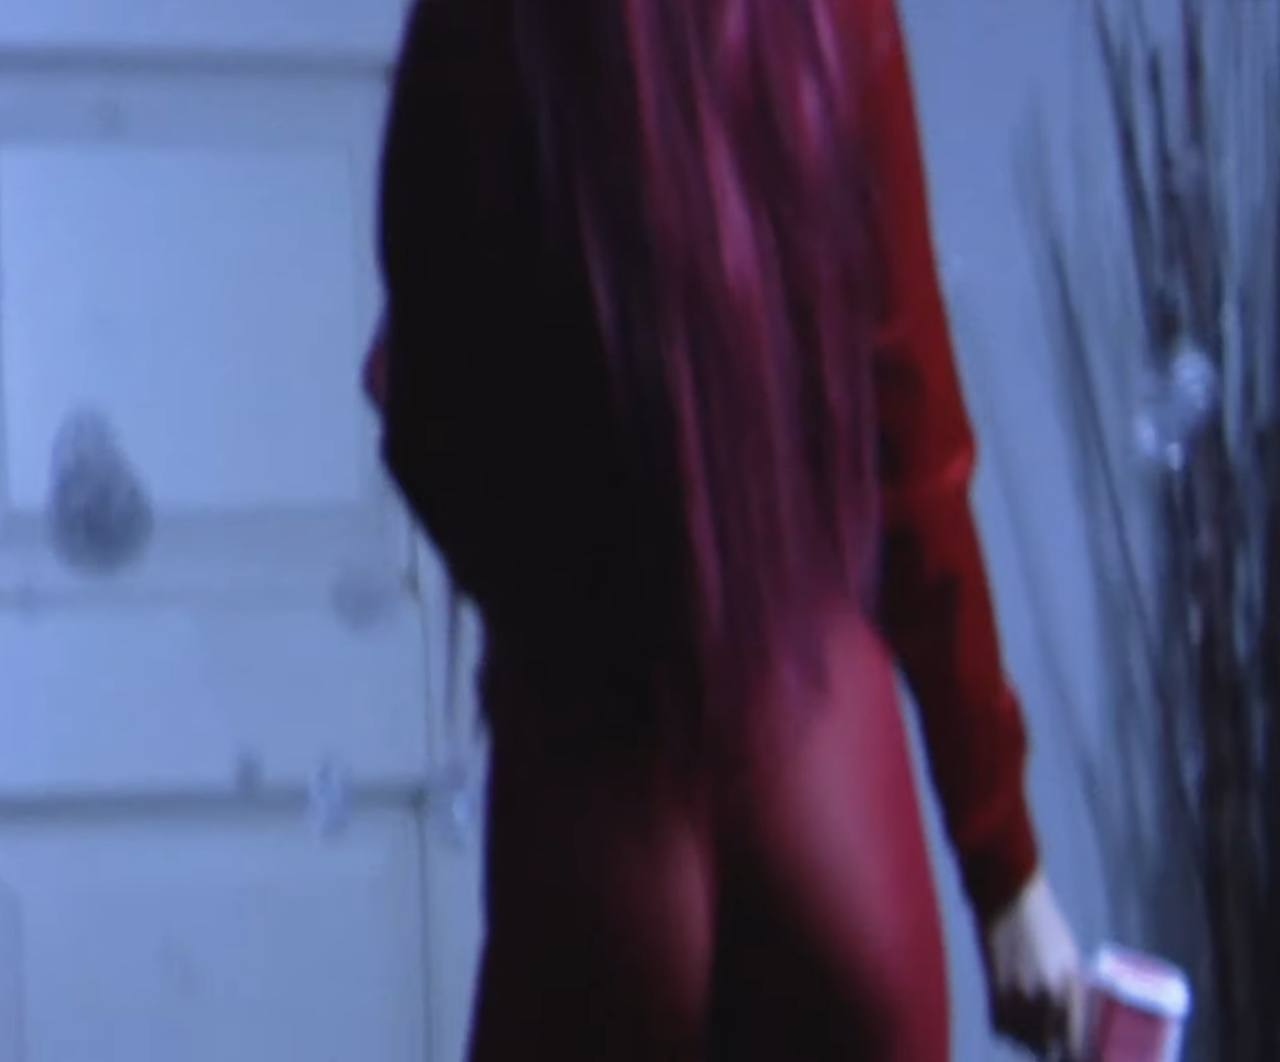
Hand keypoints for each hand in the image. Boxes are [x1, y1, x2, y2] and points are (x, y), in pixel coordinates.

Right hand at [983, 872, 1084, 1058]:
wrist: (1008, 895)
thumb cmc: (1045, 923)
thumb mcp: (1070, 958)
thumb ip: (1074, 993)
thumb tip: (1078, 1025)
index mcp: (1068, 988)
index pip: (1076, 1044)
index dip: (1077, 1056)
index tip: (1077, 1056)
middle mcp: (1042, 997)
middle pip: (1045, 1049)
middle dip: (1051, 1050)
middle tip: (1054, 1045)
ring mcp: (1014, 995)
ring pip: (1020, 1041)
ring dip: (1027, 1041)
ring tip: (1033, 1030)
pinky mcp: (992, 988)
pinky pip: (999, 1027)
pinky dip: (1007, 1028)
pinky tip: (1014, 1017)